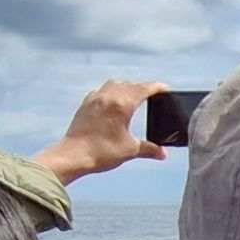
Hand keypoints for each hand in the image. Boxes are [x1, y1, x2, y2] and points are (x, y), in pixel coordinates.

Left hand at [33, 79, 167, 185]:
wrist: (73, 156)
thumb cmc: (101, 152)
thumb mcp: (130, 150)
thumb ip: (149, 149)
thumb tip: (162, 154)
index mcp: (122, 105)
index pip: (144, 89)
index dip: (157, 87)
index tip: (165, 88)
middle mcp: (109, 97)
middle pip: (130, 85)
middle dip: (143, 88)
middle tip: (152, 95)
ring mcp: (95, 99)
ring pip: (115, 84)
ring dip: (126, 87)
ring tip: (133, 96)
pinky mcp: (86, 104)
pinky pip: (101, 90)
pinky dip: (111, 92)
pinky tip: (112, 101)